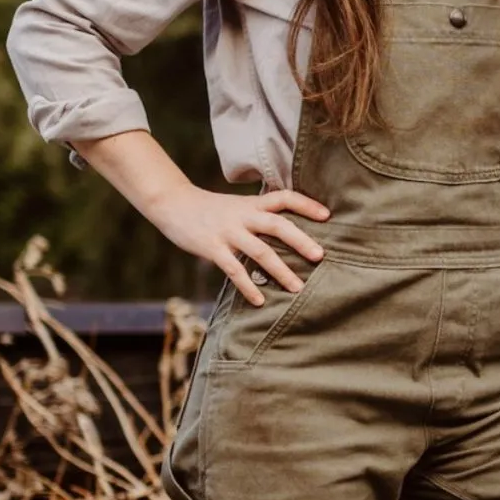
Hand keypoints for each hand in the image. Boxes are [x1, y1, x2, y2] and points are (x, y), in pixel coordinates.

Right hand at [150, 183, 330, 305]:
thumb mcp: (238, 205)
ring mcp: (227, 232)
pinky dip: (248, 286)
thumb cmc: (211, 209)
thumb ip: (260, 215)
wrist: (173, 204)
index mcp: (252, 204)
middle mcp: (243, 216)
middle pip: (277, 225)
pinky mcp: (212, 248)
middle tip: (320, 256)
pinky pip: (234, 270)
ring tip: (297, 288)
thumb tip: (289, 232)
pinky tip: (260, 301)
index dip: (306, 204)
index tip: (327, 215)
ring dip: (280, 271)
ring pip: (260, 251)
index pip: (283, 197)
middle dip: (300, 241)